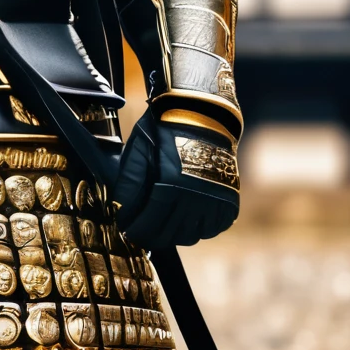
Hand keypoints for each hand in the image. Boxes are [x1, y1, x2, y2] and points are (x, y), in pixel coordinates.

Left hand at [113, 115, 239, 248]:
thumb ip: (129, 185)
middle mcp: (196, 197)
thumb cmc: (164, 131)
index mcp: (170, 184)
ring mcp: (215, 200)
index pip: (148, 224)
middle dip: (150, 236)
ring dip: (173, 234)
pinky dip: (198, 230)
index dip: (134, 231)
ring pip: (191, 236)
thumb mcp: (138, 152)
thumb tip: (121, 213)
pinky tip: (186, 219)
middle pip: (169, 235)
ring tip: (163, 223)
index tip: (126, 230)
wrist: (201, 113)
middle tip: (141, 231)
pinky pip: (213, 229)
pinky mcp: (229, 200)